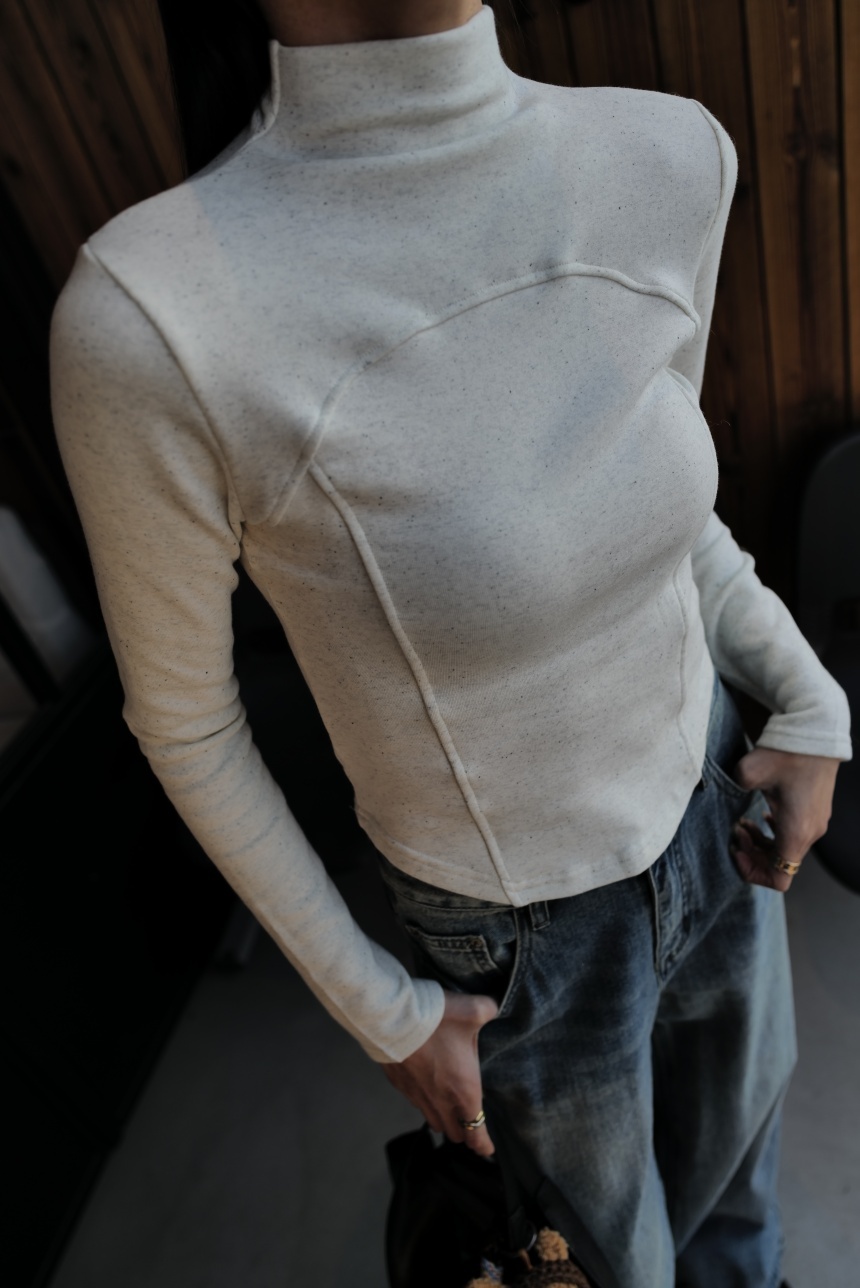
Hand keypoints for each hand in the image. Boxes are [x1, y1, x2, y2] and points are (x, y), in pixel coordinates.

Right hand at [381, 990, 498, 1155]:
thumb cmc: (437, 1019)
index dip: (484, 1145)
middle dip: (464, 1133)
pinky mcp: (399, 1086)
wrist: (391, 1018)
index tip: (488, 1150)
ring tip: (448, 1108)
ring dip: (443, 1119)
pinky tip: (425, 1085)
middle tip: (470, 1123)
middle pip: (454, 1134)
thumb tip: (493, 1008)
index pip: (476, 1134)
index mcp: (465, 1091)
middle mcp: (441, 1101)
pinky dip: (423, 1101)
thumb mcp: (474, 1010)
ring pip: (433, 1121)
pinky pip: (415, 1103)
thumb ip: (489, 1010)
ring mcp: (417, 1096)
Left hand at [730, 747, 840, 890]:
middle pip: (780, 865)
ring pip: (787, 850)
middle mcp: (810, 832)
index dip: (753, 873)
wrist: (816, 731)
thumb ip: (731, 792)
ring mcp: (817, 822)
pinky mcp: (817, 811)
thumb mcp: (747, 773)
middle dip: (753, 854)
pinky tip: (762, 815)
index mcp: (796, 831)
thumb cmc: (785, 753)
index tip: (735, 850)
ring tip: (743, 824)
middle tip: (735, 832)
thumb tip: (724, 798)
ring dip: (763, 843)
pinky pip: (795, 835)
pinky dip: (775, 832)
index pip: (778, 879)